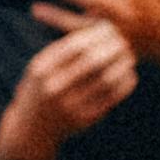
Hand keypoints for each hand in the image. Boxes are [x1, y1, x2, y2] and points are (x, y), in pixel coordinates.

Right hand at [0, 17, 139, 159]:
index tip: (110, 29)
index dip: (98, 34)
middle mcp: (54, 88)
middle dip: (113, 48)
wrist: (30, 131)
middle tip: (123, 42)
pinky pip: (112, 97)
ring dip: (122, 65)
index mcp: (42, 70)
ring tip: (129, 57)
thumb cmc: (39, 90)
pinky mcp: (84, 120)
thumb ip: (63, 50)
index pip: (76, 45)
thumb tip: (100, 29)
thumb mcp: (40, 67)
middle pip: (93, 60)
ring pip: (107, 79)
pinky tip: (128, 75)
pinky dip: (125, 84)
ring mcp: (70, 106)